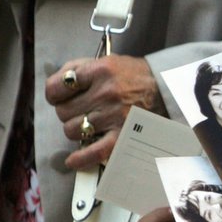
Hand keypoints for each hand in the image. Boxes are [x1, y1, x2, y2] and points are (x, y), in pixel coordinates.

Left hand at [45, 55, 166, 169]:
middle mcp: (106, 92)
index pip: (57, 87)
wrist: (166, 88)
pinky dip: (81, 158)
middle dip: (69, 111)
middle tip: (82, 108)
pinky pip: (95, 151)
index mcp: (100, 71)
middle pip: (63, 112)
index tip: (59, 96)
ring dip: (77, 129)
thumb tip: (55, 85)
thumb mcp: (106, 61)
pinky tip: (73, 160)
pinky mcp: (124, 134)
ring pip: (73, 130)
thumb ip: (77, 68)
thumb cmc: (134, 76)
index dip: (54, 94)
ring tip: (91, 122)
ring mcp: (115, 115)